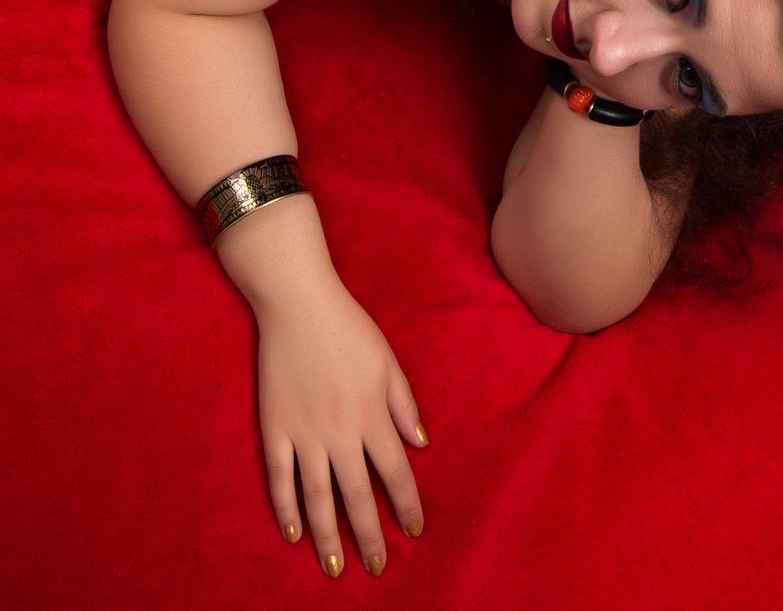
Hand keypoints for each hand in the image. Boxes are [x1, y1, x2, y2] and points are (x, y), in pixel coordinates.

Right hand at [255, 273, 428, 577]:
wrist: (298, 304)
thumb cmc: (348, 328)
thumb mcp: (387, 360)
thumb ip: (403, 404)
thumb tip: (419, 445)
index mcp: (372, 414)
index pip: (396, 472)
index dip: (407, 504)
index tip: (414, 530)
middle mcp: (340, 432)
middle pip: (358, 495)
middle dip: (370, 536)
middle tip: (378, 567)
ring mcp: (304, 433)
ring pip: (317, 497)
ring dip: (328, 535)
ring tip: (335, 566)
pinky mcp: (275, 428)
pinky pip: (280, 478)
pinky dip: (285, 508)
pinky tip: (292, 532)